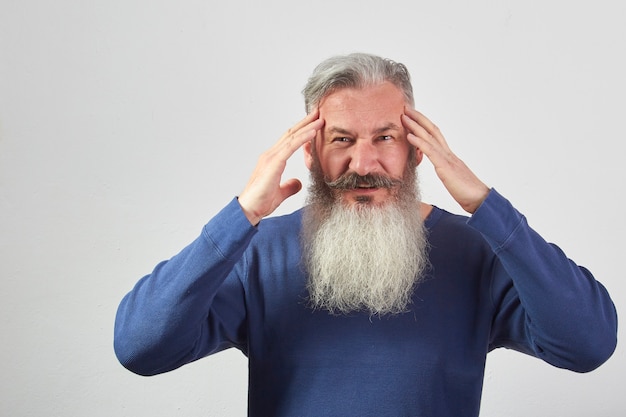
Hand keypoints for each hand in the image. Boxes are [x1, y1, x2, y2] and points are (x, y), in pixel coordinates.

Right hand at [238, 109, 323, 224]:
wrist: (249, 210)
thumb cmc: (260, 202)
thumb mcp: (280, 193)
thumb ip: (289, 186)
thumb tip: (298, 182)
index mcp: (272, 160)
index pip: (289, 140)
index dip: (301, 130)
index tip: (314, 123)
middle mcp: (271, 155)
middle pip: (291, 134)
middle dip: (305, 122)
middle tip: (318, 112)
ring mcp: (271, 157)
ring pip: (292, 137)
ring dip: (307, 126)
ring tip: (320, 118)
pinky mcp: (273, 163)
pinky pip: (291, 147)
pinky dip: (303, 138)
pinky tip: (313, 132)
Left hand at [402, 107, 489, 212]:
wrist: (480, 200)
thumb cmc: (468, 193)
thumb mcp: (453, 178)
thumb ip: (446, 171)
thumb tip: (442, 169)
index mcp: (450, 156)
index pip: (436, 135)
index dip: (425, 124)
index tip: (414, 116)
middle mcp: (448, 154)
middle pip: (432, 130)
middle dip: (419, 118)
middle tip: (406, 108)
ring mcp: (447, 159)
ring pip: (429, 137)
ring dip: (415, 125)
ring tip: (404, 116)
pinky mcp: (445, 168)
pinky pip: (430, 152)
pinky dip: (419, 142)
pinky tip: (409, 136)